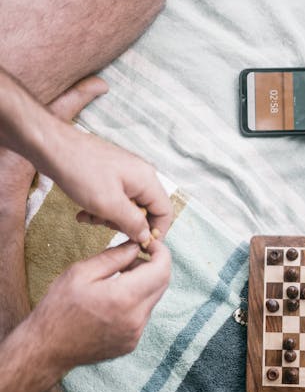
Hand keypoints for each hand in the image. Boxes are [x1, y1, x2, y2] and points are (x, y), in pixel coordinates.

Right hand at [33, 239, 170, 368]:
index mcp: (123, 298)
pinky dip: (136, 302)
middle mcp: (135, 319)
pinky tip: (113, 300)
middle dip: (152, 265)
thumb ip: (114, 256)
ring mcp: (135, 334)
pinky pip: (143, 315)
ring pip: (153, 299)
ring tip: (117, 279)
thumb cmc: (58, 308)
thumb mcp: (80, 272)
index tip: (148, 243)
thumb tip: (136, 246)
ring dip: (143, 284)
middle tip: (129, 257)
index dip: (160, 251)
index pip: (162, 269)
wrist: (46, 348)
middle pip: (162, 283)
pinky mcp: (131, 343)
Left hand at [47, 125, 171, 244]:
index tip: (140, 245)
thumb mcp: (109, 204)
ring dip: (108, 218)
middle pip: (145, 211)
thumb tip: (146, 236)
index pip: (165, 212)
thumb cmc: (80, 171)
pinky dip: (100, 209)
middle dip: (125, 224)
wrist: (52, 146)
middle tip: (104, 225)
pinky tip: (83, 212)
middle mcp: (140, 176)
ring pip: (127, 207)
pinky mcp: (109, 175)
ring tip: (88, 216)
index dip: (155, 231)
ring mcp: (124, 175)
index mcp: (146, 180)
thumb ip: (132, 223)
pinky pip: (113, 199)